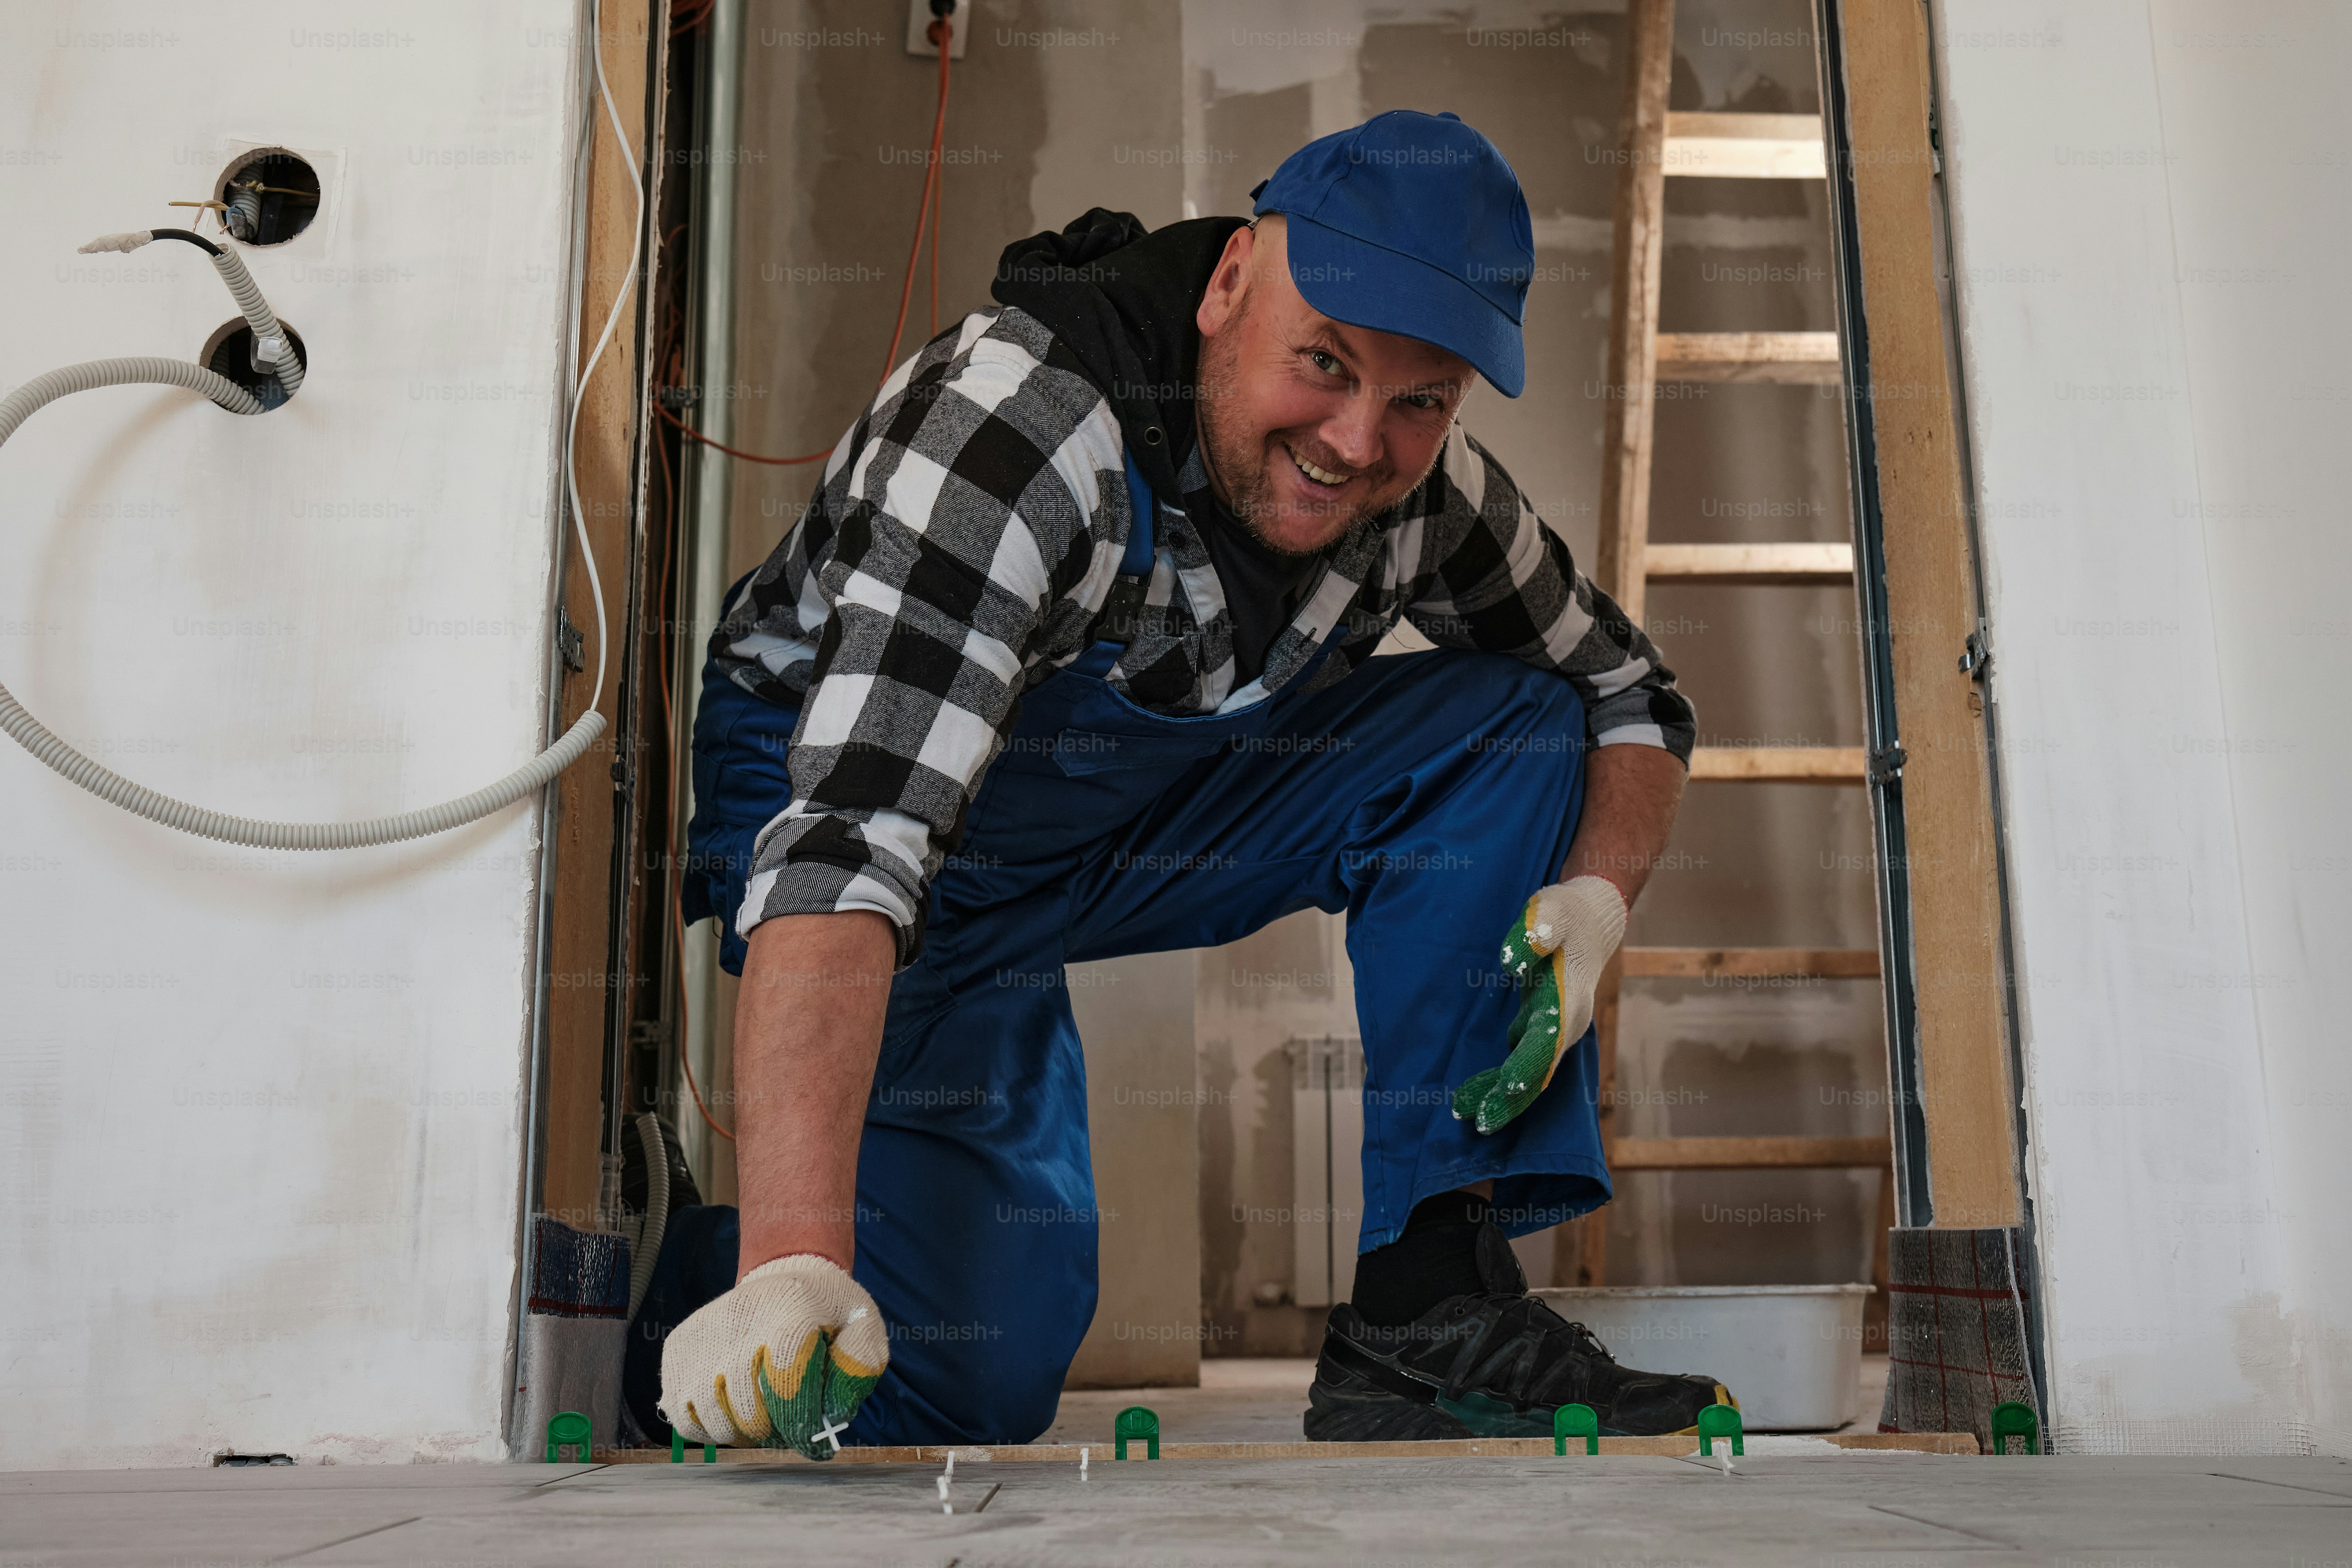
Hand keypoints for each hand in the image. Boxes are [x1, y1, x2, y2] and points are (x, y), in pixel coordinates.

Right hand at [659, 1253, 888, 1458]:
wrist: (783, 1275)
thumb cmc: (826, 1310)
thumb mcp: (862, 1324)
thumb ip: (859, 1365)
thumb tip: (833, 1413)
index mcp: (789, 1309)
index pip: (787, 1381)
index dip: (801, 1422)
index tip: (815, 1443)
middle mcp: (737, 1318)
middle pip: (748, 1408)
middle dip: (774, 1430)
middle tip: (789, 1427)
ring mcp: (701, 1334)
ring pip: (712, 1418)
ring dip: (741, 1433)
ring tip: (763, 1417)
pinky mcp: (677, 1348)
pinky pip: (682, 1416)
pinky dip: (707, 1429)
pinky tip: (732, 1412)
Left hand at [1452, 876, 1626, 1134]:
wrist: (1590, 920)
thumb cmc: (1568, 913)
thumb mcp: (1554, 910)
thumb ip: (1539, 929)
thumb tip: (1513, 955)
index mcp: (1569, 1001)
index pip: (1549, 1041)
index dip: (1528, 1065)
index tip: (1506, 1087)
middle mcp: (1566, 1024)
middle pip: (1539, 1069)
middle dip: (1510, 1098)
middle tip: (1476, 1121)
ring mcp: (1555, 1030)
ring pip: (1529, 1071)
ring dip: (1501, 1095)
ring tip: (1466, 1114)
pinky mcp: (1543, 1027)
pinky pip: (1522, 1061)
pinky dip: (1501, 1080)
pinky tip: (1476, 1093)